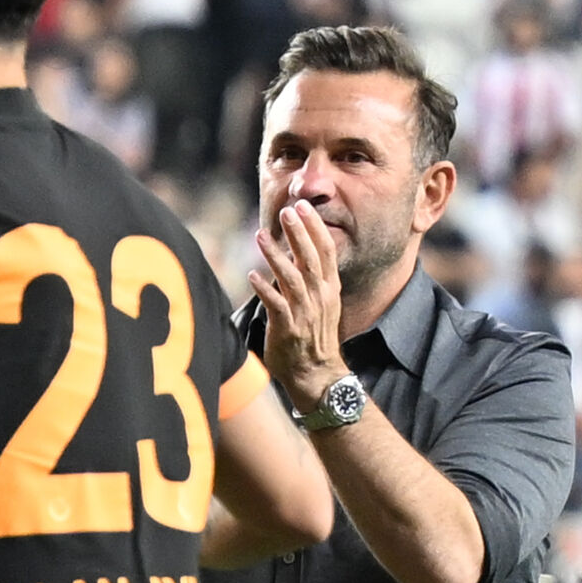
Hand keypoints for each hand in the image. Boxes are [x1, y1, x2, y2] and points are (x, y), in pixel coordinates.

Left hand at [251, 200, 349, 392]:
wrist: (317, 374)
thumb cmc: (313, 338)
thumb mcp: (320, 304)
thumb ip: (309, 280)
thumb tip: (295, 256)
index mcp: (329, 289)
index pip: (326, 252)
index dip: (315, 228)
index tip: (303, 208)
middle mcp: (320, 297)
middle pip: (311, 258)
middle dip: (299, 233)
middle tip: (288, 211)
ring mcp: (305, 313)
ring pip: (292, 278)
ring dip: (276, 255)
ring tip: (260, 235)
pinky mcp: (289, 328)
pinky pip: (276, 305)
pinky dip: (265, 289)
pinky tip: (252, 275)